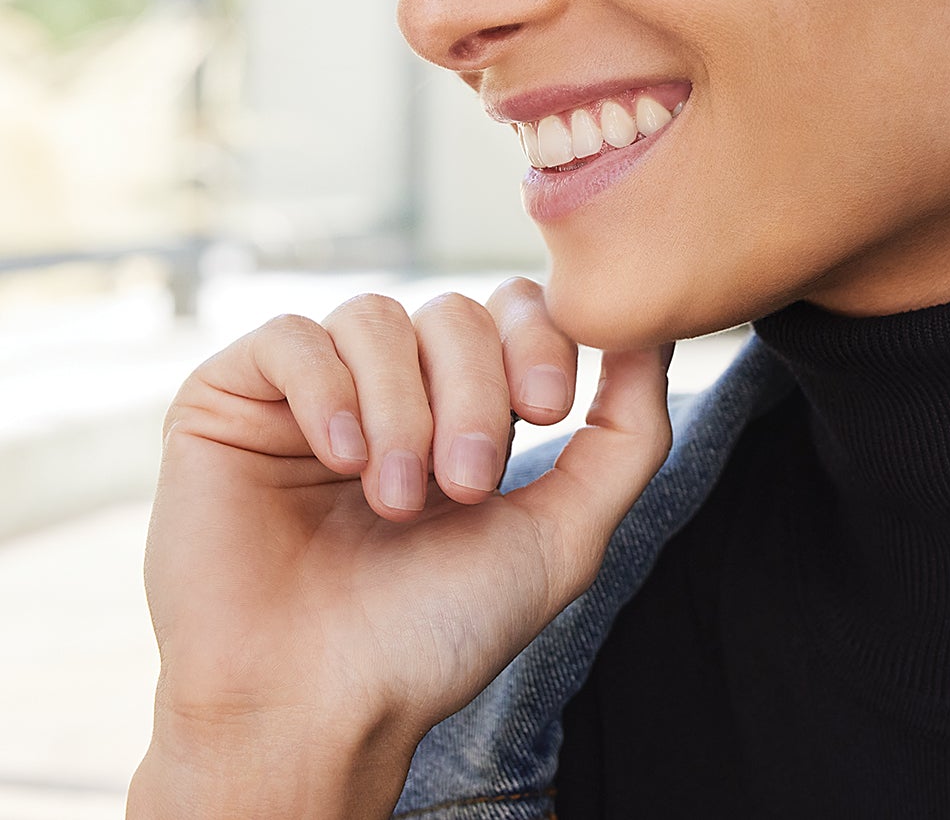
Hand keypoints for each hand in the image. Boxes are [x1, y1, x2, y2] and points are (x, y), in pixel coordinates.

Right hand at [138, 278, 673, 756]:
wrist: (312, 708)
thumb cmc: (435, 634)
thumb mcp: (564, 533)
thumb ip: (625, 434)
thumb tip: (650, 332)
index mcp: (462, 406)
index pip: (511, 307)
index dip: (537, 337)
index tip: (549, 409)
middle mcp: (389, 386)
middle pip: (452, 311)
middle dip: (473, 393)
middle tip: (463, 486)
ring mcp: (311, 389)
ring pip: (375, 316)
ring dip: (402, 407)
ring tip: (396, 499)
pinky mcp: (231, 398)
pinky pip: (291, 338)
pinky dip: (328, 391)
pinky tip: (337, 461)